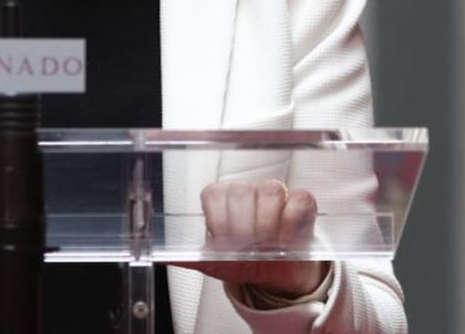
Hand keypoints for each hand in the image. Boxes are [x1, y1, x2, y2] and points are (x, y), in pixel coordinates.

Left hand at [175, 179, 328, 299]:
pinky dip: (294, 224)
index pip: (214, 194)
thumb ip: (190, 258)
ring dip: (270, 226)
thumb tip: (163, 257)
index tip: (226, 242)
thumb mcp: (217, 263)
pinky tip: (288, 239)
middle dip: (246, 228)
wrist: (276, 273)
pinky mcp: (302, 201)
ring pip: (270, 193)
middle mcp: (246, 190)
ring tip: (269, 245)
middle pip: (242, 192)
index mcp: (221, 199)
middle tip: (250, 247)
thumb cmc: (244, 262)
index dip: (220, 221)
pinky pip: (299, 201)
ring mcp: (274, 192)